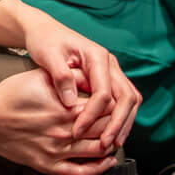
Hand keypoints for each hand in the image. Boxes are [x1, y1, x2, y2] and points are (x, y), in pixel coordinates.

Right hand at [0, 71, 120, 174]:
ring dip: (111, 146)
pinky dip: (98, 169)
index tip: (116, 103)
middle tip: (120, 122)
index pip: (105, 108)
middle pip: (106, 130)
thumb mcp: (41, 76)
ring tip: (116, 140)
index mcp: (68, 108)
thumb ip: (68, 76)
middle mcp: (67, 131)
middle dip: (117, 126)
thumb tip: (90, 74)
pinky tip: (107, 162)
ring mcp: (58, 150)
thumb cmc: (12, 94)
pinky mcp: (48, 165)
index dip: (115, 106)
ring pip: (98, 152)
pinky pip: (80, 172)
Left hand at [18, 8, 138, 155]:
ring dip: (123, 123)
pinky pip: (122, 100)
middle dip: (118, 123)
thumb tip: (71, 103)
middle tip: (106, 144)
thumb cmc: (45, 41)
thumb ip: (61, 77)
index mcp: (96, 56)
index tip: (77, 131)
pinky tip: (110, 133)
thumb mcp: (48, 55)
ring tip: (112, 144)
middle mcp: (109, 63)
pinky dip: (119, 118)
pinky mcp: (107, 79)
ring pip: (129, 100)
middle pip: (127, 97)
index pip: (103, 92)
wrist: (45, 30)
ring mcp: (111, 71)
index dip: (92, 115)